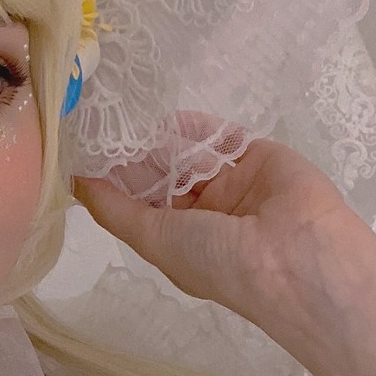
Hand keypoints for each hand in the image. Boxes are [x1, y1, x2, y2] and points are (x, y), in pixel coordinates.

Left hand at [72, 129, 357, 333]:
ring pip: (189, 153)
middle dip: (134, 154)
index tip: (83, 150)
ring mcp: (232, 183)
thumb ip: (115, 210)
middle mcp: (204, 213)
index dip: (113, 180)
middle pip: (162, 174)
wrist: (299, 255)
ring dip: (161, 138)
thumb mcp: (155, 240)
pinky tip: (168, 118)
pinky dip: (196, 127)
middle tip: (101, 123)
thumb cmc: (220, 261)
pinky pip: (221, 136)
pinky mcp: (257, 156)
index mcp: (179, 240)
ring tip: (127, 115)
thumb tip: (75, 182)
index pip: (139, 203)